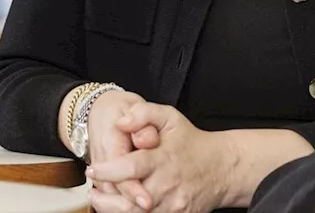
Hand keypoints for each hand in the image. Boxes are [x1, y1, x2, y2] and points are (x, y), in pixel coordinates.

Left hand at [86, 102, 232, 212]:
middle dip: (106, 198)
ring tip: (100, 199)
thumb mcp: (170, 117)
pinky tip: (120, 206)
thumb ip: (144, 113)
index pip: (132, 167)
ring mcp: (174, 205)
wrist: (221, 168)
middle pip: (131, 199)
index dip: (109, 171)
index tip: (93, 169)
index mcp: (164, 159)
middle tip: (93, 190)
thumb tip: (121, 122)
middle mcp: (168, 185)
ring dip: (114, 209)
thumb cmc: (191, 141)